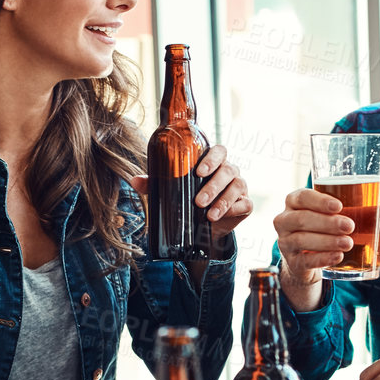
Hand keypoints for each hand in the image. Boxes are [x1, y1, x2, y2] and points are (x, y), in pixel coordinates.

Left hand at [129, 144, 251, 240]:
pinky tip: (220, 217)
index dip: (212, 158)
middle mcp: (228, 171)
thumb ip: (155, 183)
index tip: (199, 171)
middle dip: (213, 185)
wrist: (204, 228)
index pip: (218, 151)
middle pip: (228, 169)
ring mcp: (239, 186)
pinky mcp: (245, 204)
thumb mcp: (171, 191)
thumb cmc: (188, 200)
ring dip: (222, 200)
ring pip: (237, 185)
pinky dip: (233, 209)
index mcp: (213, 162)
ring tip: (208, 215)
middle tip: (198, 201)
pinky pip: (244, 203)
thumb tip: (134, 181)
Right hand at [272, 188, 379, 311]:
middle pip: (302, 219)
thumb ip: (362, 212)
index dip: (319, 201)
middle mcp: (285, 220)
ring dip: (327, 241)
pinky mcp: (292, 262)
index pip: (302, 197)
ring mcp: (285, 242)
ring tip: (349, 243)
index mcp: (295, 202)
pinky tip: (338, 257)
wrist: (307, 260)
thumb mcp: (337, 217)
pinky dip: (322, 258)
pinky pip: (305, 261)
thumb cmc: (324, 229)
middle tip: (350, 226)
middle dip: (328, 223)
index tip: (339, 206)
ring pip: (302, 240)